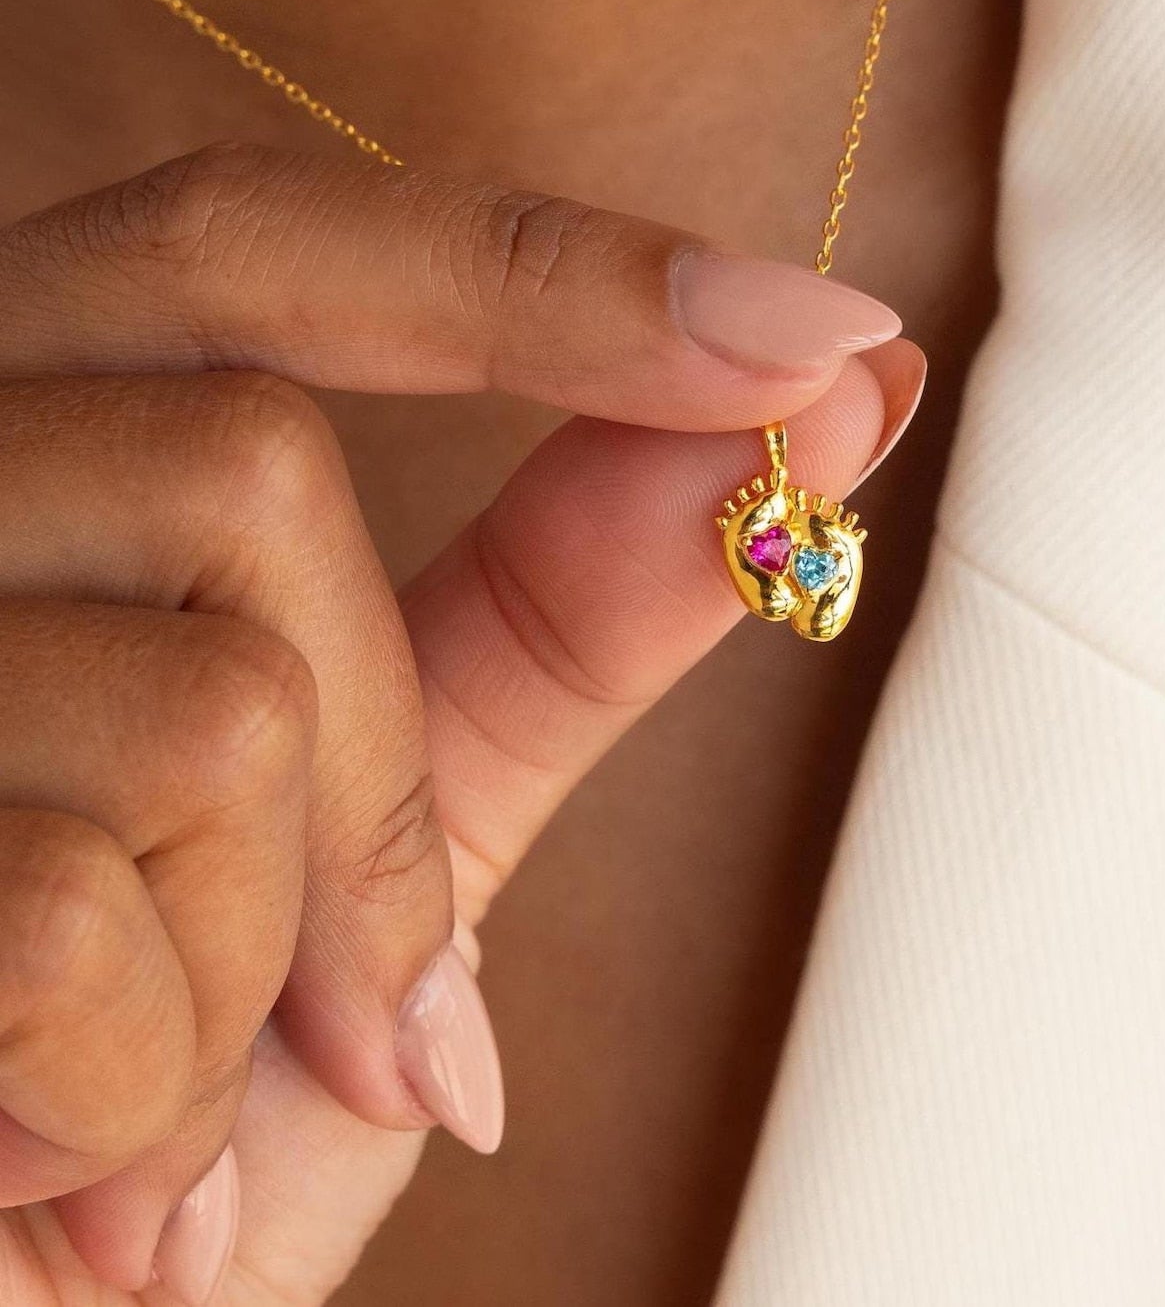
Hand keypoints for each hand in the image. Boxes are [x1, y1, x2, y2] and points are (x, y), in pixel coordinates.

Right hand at [0, 143, 922, 1303]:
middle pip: (243, 470)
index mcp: (25, 466)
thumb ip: (566, 605)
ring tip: (183, 1103)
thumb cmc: (189, 1097)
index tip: (825, 337)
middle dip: (383, 769)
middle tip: (379, 1009)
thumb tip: (821, 409)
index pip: (265, 252)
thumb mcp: (395, 826)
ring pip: (213, 714)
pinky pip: (70, 917)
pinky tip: (62, 1172)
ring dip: (279, 971)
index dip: (550, 274)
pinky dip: (152, 1099)